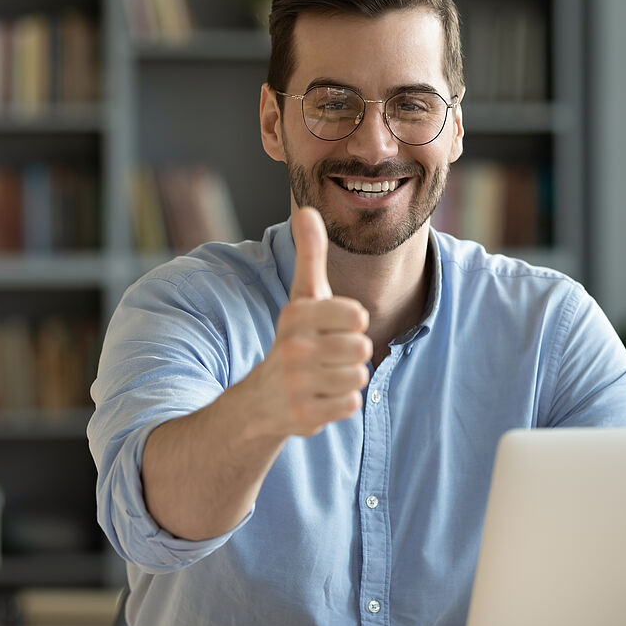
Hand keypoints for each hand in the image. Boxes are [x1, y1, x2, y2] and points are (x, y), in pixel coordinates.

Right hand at [259, 207, 370, 436]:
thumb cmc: (295, 337)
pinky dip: (341, 402)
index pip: (357, 316)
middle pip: (362, 348)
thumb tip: (308, 209)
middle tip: (328, 353)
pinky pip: (350, 405)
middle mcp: (293, 348)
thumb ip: (310, 254)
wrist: (262, 398)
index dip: (353, 322)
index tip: (336, 324)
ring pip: (359, 377)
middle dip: (352, 352)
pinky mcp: (303, 416)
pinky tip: (320, 396)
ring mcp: (296, 384)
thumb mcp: (303, 295)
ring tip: (324, 374)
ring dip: (348, 378)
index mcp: (296, 315)